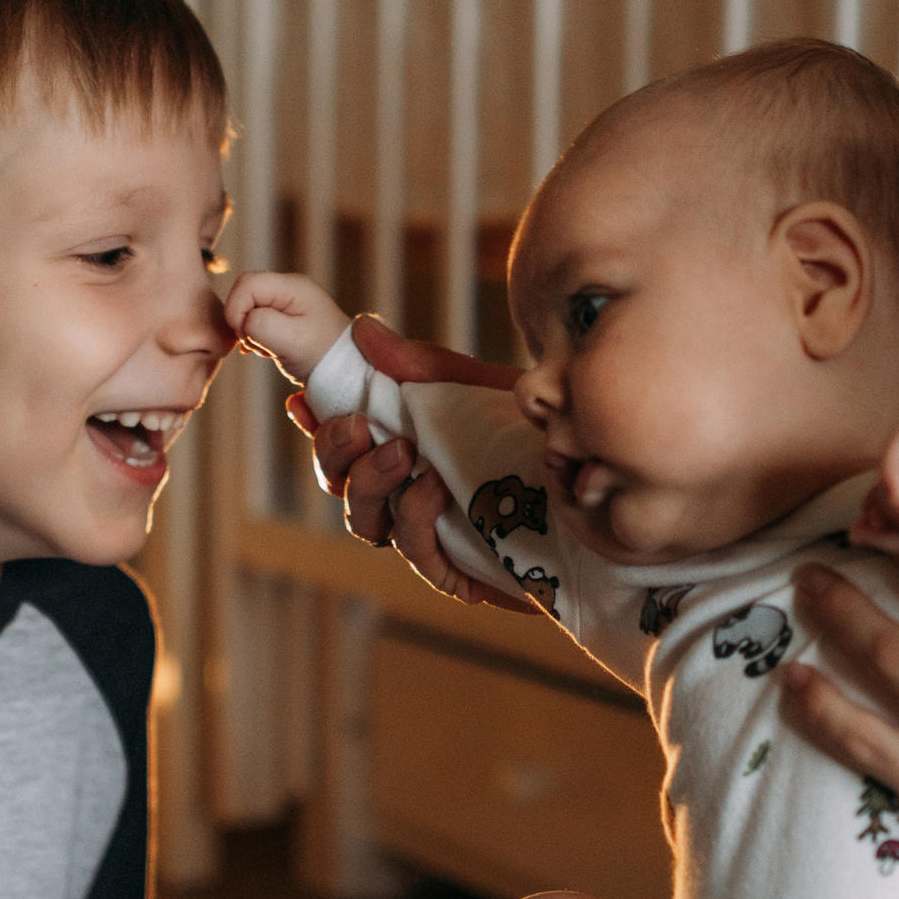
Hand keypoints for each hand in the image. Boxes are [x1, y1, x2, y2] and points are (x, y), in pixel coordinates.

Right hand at [225, 270, 353, 383]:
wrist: (344, 372)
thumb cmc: (324, 356)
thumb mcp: (293, 342)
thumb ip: (263, 325)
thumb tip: (245, 320)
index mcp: (292, 286)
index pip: (246, 283)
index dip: (237, 309)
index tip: (247, 337)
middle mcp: (288, 288)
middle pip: (244, 292)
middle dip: (241, 320)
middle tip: (257, 344)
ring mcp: (286, 302)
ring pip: (247, 307)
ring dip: (249, 331)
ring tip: (269, 349)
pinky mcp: (282, 317)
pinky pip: (254, 319)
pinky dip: (254, 336)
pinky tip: (268, 350)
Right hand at [297, 316, 536, 613]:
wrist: (598, 487)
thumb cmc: (535, 439)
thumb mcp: (479, 389)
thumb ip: (421, 366)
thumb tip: (362, 328)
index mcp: (401, 449)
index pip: (340, 443)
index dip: (314, 425)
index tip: (300, 401)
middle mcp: (404, 494)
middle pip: (339, 483)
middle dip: (335, 452)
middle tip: (357, 426)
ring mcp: (426, 535)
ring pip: (365, 521)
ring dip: (372, 484)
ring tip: (403, 453)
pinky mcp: (455, 571)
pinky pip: (415, 551)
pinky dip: (416, 516)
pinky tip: (433, 487)